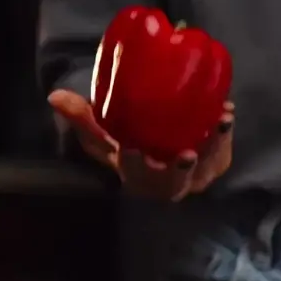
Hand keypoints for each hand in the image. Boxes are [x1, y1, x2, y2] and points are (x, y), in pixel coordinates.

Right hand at [48, 90, 233, 201]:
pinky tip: (225, 112)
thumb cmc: (131, 143)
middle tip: (186, 153)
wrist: (164, 152)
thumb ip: (83, 117)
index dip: (134, 166)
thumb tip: (54, 97)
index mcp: (136, 176)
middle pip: (173, 183)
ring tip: (220, 120)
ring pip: (206, 169)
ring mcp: (195, 177)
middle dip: (180, 171)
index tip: (132, 151)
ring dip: (215, 146)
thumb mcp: (104, 134)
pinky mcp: (216, 165)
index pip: (132, 175)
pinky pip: (223, 154)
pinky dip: (226, 136)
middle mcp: (167, 183)